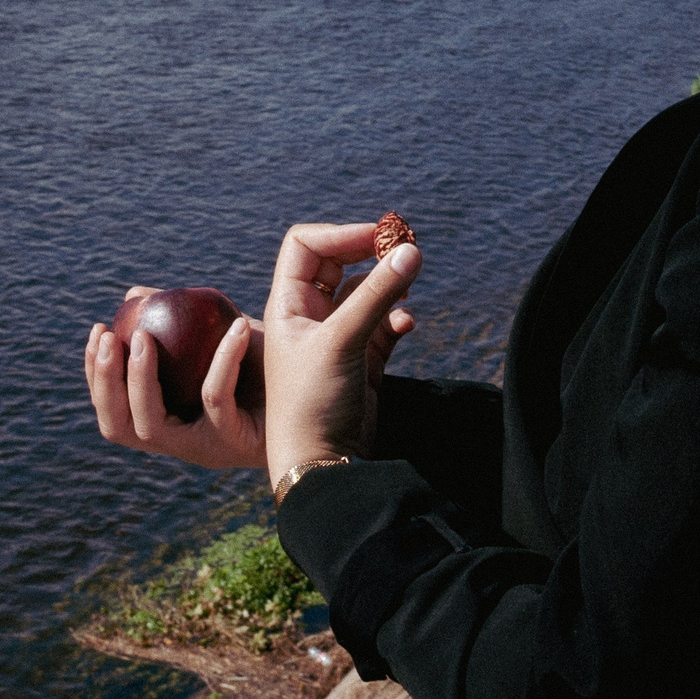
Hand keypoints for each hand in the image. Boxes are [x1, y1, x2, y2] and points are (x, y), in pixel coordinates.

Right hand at [86, 286, 268, 469]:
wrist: (325, 393)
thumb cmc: (271, 368)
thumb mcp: (217, 337)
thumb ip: (177, 320)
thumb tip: (134, 295)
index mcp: (171, 419)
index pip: (114, 410)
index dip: (97, 376)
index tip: (98, 332)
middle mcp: (181, 440)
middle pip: (118, 427)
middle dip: (105, 382)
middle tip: (110, 338)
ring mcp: (207, 447)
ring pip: (152, 427)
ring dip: (140, 381)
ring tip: (144, 337)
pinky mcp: (239, 443)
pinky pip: (214, 402)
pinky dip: (219, 362)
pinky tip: (234, 327)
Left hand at [258, 223, 419, 495]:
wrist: (323, 464)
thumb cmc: (313, 403)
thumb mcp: (342, 341)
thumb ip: (378, 294)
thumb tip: (411, 250)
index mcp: (288, 304)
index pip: (306, 245)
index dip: (341, 234)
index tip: (380, 237)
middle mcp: (309, 316)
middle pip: (339, 262)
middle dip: (371, 253)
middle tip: (407, 248)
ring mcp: (337, 337)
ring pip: (366, 292)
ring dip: (389, 285)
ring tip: (409, 287)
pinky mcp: (363, 360)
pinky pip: (384, 323)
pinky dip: (399, 316)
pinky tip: (408, 324)